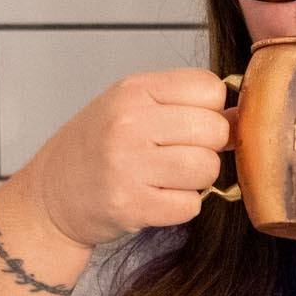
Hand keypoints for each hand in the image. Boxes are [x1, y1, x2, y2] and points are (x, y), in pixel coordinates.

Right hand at [17, 68, 234, 248]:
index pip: (210, 89)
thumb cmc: (99, 147)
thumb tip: (244, 116)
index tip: (192, 124)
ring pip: (207, 169)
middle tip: (180, 155)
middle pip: (215, 130)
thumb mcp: (132, 107)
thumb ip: (182, 104)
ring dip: (196, 179)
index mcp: (134, 90)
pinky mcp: (130, 205)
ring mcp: (128, 165)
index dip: (211, 110)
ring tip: (167, 178)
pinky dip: (180, 206)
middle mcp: (129, 123)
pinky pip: (190, 206)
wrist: (51, 195)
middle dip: (208, 147)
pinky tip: (156, 199)